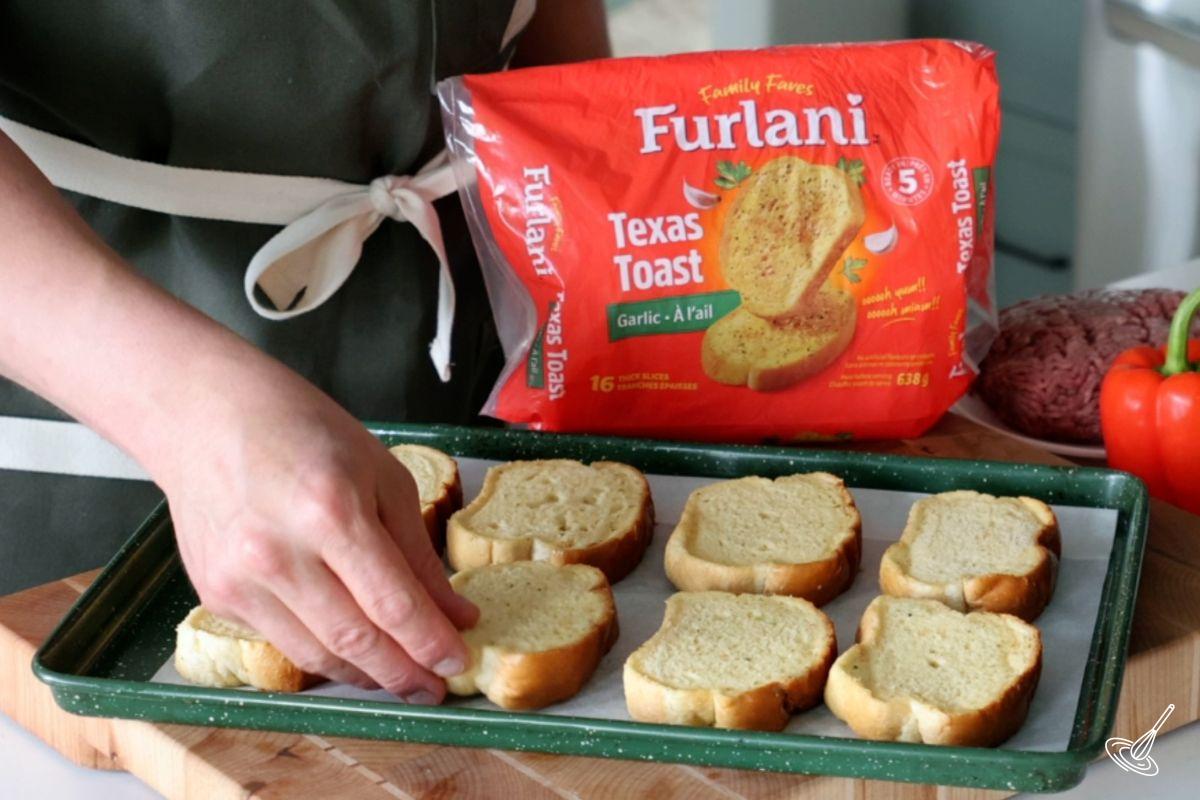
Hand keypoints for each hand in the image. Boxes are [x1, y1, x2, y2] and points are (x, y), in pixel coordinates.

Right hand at [163, 366, 477, 702]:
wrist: (207, 415)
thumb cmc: (302, 430)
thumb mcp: (381, 474)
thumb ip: (417, 551)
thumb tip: (453, 612)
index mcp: (330, 512)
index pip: (393, 604)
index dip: (432, 644)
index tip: (458, 661)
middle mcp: (279, 553)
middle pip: (356, 642)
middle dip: (404, 674)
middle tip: (434, 686)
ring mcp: (240, 580)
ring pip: (317, 656)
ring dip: (366, 675)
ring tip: (399, 675)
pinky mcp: (218, 596)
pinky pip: (282, 642)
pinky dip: (323, 653)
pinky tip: (350, 650)